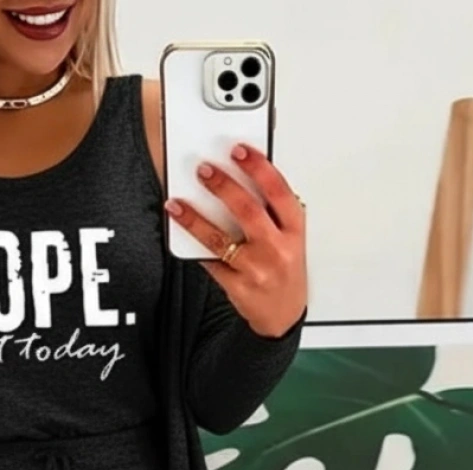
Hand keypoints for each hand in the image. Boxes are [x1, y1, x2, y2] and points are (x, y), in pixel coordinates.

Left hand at [166, 144, 307, 338]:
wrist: (282, 315)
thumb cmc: (285, 270)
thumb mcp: (291, 238)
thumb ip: (273, 212)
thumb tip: (240, 180)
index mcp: (294, 231)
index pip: (278, 191)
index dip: (258, 167)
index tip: (239, 150)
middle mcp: (277, 249)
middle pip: (247, 210)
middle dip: (223, 186)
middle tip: (204, 170)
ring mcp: (256, 269)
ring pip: (220, 238)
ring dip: (195, 218)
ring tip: (178, 203)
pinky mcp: (237, 286)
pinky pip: (211, 261)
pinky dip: (195, 245)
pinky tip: (181, 232)